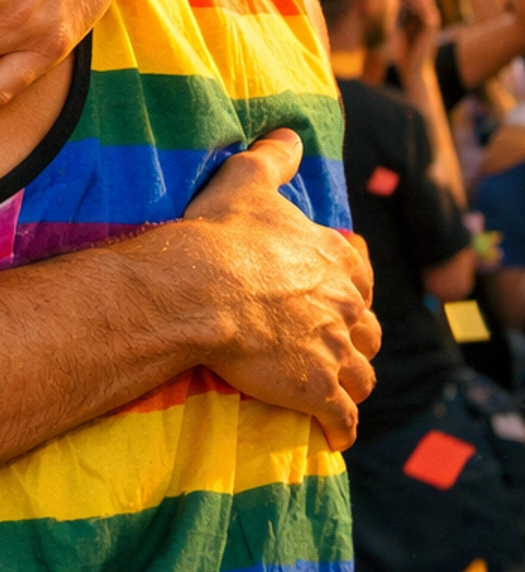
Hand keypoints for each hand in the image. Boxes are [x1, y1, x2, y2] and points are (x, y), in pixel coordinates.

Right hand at [182, 129, 378, 449]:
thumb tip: (290, 133)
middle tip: (336, 346)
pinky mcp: (317, 391)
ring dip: (352, 385)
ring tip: (337, 392)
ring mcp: (334, 351)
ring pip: (362, 377)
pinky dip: (342, 430)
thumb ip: (273, 156)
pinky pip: (342, 420)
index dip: (353, 285)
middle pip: (367, 331)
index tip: (343, 293)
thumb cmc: (223, 233)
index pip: (361, 275)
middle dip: (356, 340)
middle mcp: (344, 306)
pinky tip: (334, 438)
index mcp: (333, 260)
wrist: (204, 289)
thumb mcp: (247, 180)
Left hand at [394, 0, 440, 83]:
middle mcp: (427, 18)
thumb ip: (400, 12)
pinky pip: (429, 14)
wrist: (410, 68)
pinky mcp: (432, 30)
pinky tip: (411, 0)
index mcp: (419, 17)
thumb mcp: (398, 26)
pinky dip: (421, 6)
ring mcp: (431, 24)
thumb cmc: (403, 50)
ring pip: (428, 3)